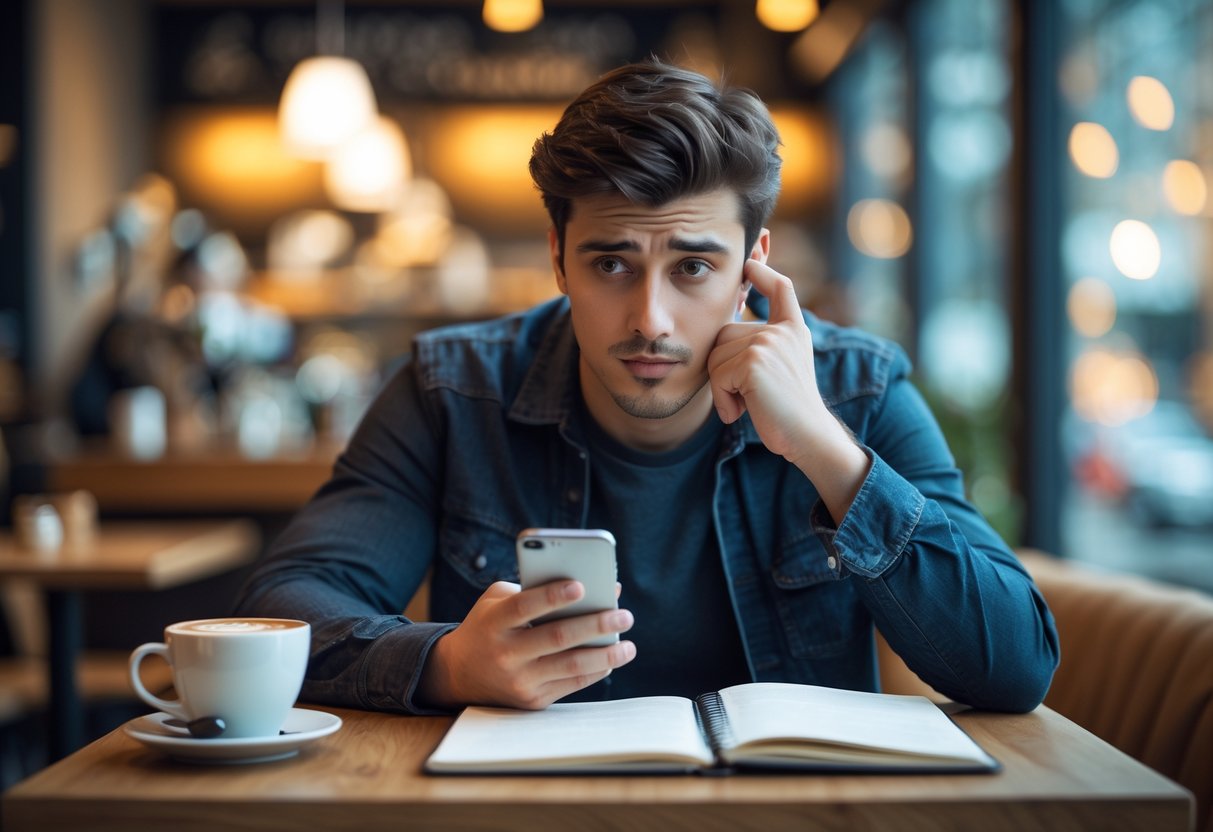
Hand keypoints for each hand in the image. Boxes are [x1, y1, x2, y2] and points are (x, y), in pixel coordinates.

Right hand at [416, 580, 635, 709]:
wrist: (459, 674)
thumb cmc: (488, 625)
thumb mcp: (496, 601)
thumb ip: (534, 589)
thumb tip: (591, 588)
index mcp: (495, 622)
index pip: (525, 606)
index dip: (553, 596)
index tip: (581, 585)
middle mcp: (506, 652)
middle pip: (557, 637)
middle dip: (596, 625)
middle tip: (624, 615)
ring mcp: (519, 680)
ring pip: (571, 666)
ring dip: (606, 655)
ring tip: (629, 645)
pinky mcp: (531, 700)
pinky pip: (572, 685)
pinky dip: (596, 671)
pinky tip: (611, 659)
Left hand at [708, 259, 828, 463]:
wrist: (807, 436)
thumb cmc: (787, 410)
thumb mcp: (780, 368)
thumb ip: (761, 346)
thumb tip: (725, 333)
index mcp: (793, 330)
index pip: (781, 290)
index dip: (764, 274)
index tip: (750, 263)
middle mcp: (783, 330)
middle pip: (724, 333)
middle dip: (723, 368)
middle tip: (747, 395)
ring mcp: (769, 342)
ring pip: (715, 356)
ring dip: (722, 388)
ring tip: (749, 403)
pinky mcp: (754, 360)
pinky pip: (717, 376)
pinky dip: (722, 400)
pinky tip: (741, 411)